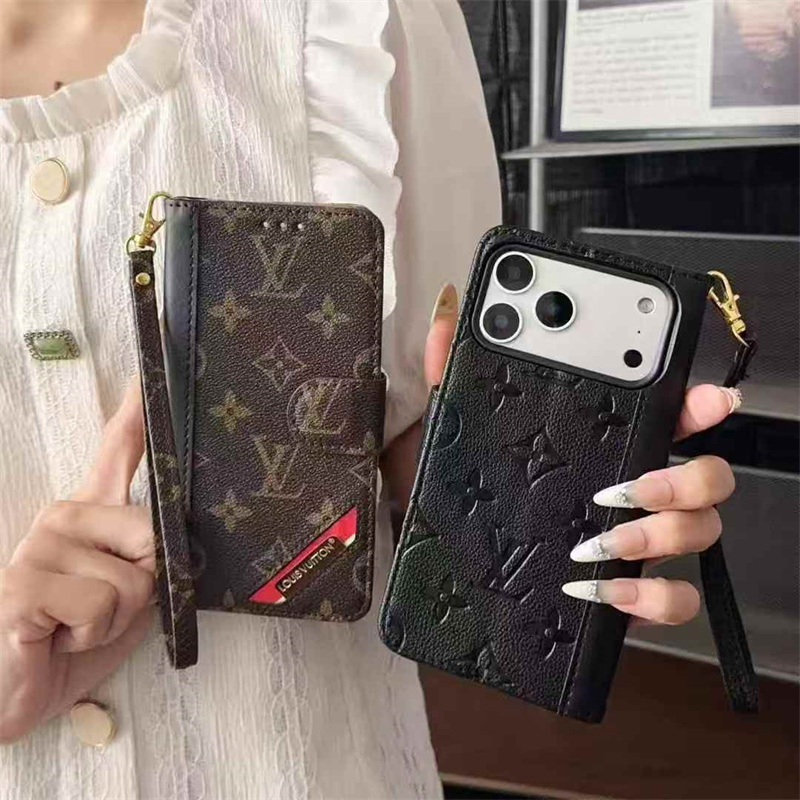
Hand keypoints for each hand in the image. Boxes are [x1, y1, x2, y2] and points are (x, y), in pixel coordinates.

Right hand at [0, 381, 153, 742]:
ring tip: (75, 628)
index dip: (136, 414)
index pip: (115, 454)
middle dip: (144, 587)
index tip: (147, 376)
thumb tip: (169, 533)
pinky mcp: (25, 581)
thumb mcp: (125, 597)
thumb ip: (149, 561)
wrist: (8, 694)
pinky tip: (57, 638)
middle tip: (99, 611)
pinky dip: (90, 637)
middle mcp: (62, 517)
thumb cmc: (71, 641)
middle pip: (153, 534)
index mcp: (88, 516)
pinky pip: (102, 605)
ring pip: (134, 580)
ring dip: (114, 622)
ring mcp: (39, 544)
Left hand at [424, 284, 738, 626]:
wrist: (455, 564)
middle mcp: (638, 492)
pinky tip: (600, 590)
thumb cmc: (468, 491)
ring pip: (702, 534)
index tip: (710, 398)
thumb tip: (448, 313)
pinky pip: (676, 601)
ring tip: (599, 542)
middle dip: (687, 479)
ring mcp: (641, 545)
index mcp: (607, 447)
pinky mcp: (631, 596)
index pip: (672, 417)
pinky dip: (650, 599)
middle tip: (630, 487)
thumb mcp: (455, 430)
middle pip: (710, 477)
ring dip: (660, 536)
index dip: (700, 405)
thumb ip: (451, 369)